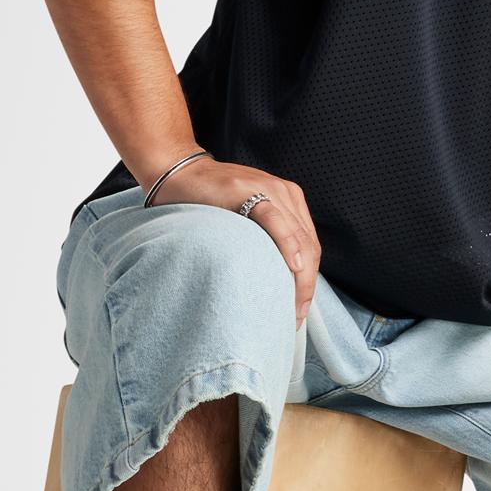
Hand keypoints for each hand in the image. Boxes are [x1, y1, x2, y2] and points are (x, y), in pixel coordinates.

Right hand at [148, 153, 321, 327]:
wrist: (180, 172)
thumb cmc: (210, 200)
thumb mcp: (247, 216)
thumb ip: (267, 239)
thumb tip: (277, 281)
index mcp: (290, 201)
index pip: (310, 248)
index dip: (309, 283)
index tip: (299, 311)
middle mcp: (285, 194)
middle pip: (309, 247)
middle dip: (306, 286)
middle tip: (294, 318)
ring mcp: (269, 190)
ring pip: (298, 237)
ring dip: (300, 276)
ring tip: (290, 306)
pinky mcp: (248, 190)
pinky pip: (274, 219)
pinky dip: (287, 242)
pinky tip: (291, 265)